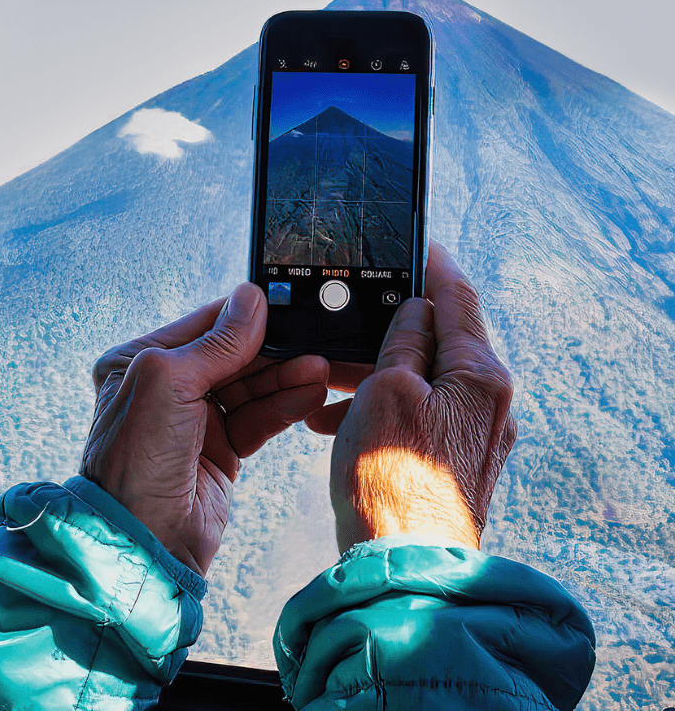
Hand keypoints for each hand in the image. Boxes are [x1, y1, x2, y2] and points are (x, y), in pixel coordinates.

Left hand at [81, 283, 346, 575]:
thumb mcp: (170, 382)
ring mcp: (194, 420)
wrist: (144, 541)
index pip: (203, 325)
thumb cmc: (137, 459)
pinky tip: (309, 394)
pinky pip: (258, 418)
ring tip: (318, 369)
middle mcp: (166, 388)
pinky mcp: (220, 450)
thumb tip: (251, 298)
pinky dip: (284, 406)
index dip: (243, 315)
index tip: (282, 304)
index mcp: (139, 361)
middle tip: (311, 339)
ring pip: (250, 387)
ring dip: (284, 377)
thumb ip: (216, 341)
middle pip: (231, 355)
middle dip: (271, 350)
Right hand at [307, 243, 516, 551]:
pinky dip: (379, 405)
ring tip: (322, 383)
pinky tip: (333, 418)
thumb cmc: (392, 479)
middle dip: (384, 331)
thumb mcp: (386, 390)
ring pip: (419, 377)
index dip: (433, 267)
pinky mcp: (453, 457)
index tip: (417, 244)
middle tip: (343, 323)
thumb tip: (416, 311)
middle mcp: (488, 401)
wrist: (402, 566)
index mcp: (480, 375)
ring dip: (372, 373)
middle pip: (435, 340)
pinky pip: (416, 411)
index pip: (459, 299)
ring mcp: (473, 432)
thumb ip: (402, 341)